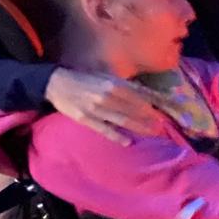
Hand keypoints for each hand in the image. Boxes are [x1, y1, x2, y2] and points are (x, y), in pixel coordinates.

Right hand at [45, 68, 162, 144]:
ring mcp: (96, 109)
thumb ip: (122, 85)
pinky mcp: (86, 119)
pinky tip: (128, 142)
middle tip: (162, 126)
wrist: (56, 84)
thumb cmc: (83, 79)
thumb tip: (143, 92)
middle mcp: (106, 96)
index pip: (137, 96)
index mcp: (112, 84)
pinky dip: (117, 136)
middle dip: (149, 118)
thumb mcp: (104, 77)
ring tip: (151, 133)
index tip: (162, 111)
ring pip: (122, 120)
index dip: (151, 105)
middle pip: (133, 109)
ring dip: (139, 127)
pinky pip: (104, 129)